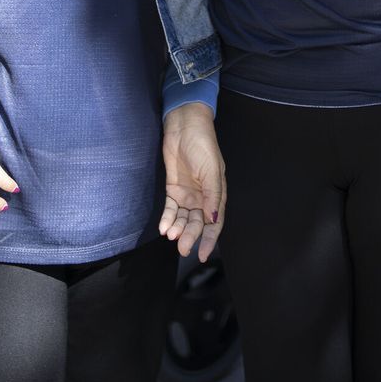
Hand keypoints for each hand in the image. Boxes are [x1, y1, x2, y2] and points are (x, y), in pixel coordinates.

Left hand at [159, 102, 225, 261]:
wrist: (184, 126)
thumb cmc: (203, 145)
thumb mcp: (211, 170)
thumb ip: (212, 196)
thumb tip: (213, 220)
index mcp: (216, 194)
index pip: (215, 223)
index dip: (210, 240)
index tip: (203, 255)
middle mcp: (202, 197)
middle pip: (197, 223)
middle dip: (190, 236)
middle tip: (182, 247)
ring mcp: (187, 193)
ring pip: (183, 218)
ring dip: (178, 229)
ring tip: (170, 236)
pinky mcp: (173, 188)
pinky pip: (170, 208)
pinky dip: (167, 218)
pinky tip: (163, 227)